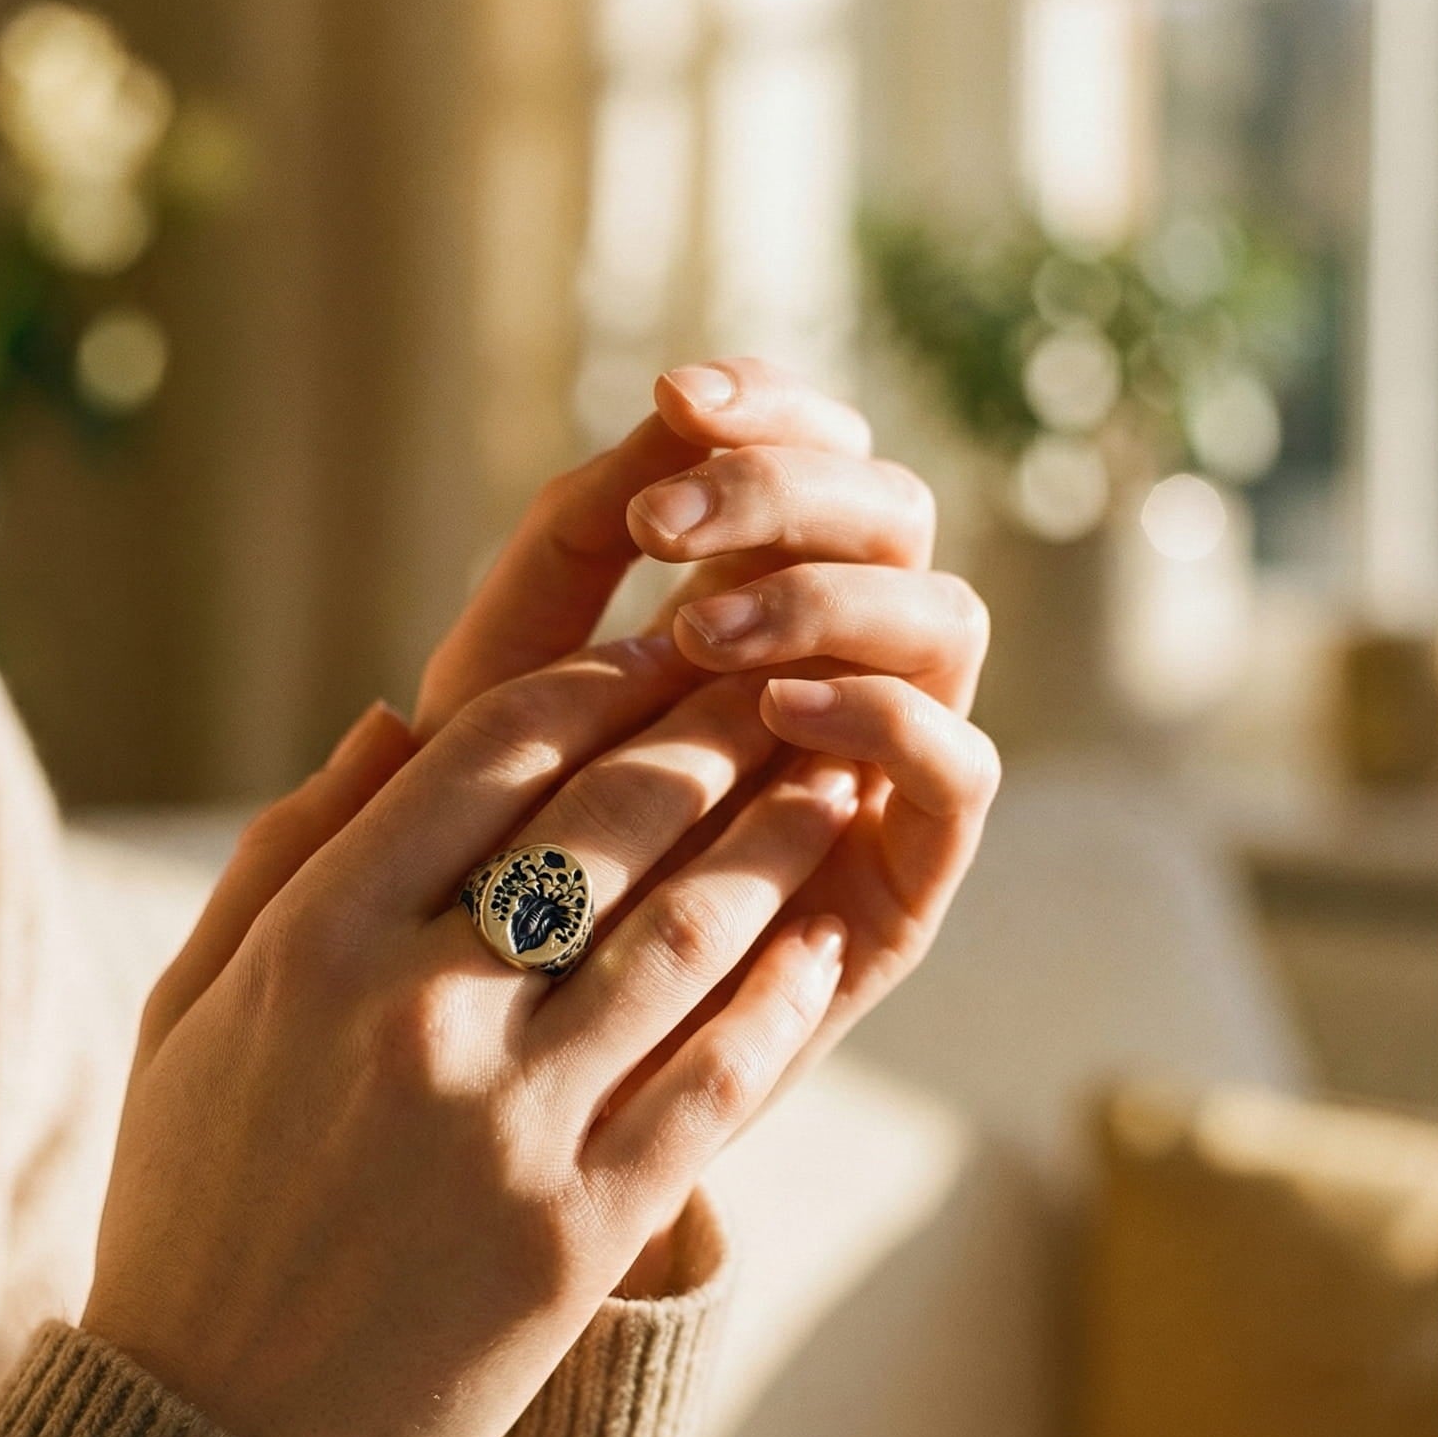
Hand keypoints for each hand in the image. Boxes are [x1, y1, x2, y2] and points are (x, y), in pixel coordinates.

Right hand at [84, 636, 856, 1436]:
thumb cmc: (190, 1218)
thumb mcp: (187, 1017)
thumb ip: (283, 856)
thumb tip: (389, 715)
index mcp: (311, 945)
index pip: (485, 753)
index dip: (591, 682)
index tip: (652, 652)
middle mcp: (414, 1013)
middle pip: (607, 819)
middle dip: (709, 730)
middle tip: (774, 682)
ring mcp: (507, 1124)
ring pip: (686, 932)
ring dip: (777, 839)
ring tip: (831, 782)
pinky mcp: (580, 1230)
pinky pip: (713, 1080)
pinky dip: (782, 996)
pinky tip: (826, 938)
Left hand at [415, 356, 997, 1086]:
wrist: (482, 1039)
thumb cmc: (474, 845)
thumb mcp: (500, 670)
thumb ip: (570, 538)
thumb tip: (665, 413)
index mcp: (752, 597)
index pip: (822, 454)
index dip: (773, 407)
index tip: (674, 397)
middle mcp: (836, 668)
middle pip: (895, 515)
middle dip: (790, 490)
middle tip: (659, 526)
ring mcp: (876, 769)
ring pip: (947, 620)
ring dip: (833, 598)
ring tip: (702, 630)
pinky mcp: (897, 883)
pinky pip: (963, 772)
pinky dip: (891, 717)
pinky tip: (777, 708)